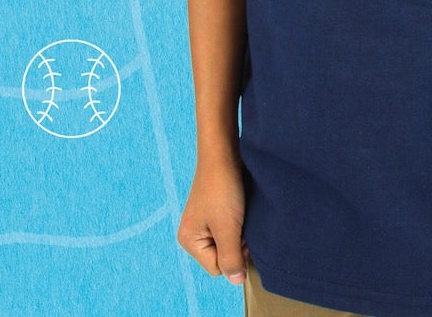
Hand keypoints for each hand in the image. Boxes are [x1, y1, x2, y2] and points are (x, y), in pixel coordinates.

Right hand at [177, 154, 250, 283]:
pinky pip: (230, 226)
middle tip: (241, 219)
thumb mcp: (227, 228)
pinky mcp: (216, 208)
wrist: (224, 151)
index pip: (217, 268)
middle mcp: (194, 233)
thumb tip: (237, 281)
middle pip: (223, 255)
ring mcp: (205, 220)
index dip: (234, 255)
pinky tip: (242, 206)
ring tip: (241, 210)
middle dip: (237, 243)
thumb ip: (231, 257)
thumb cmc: (222, 188)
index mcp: (189, 240)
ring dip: (240, 230)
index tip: (240, 231)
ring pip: (229, 240)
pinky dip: (239, 220)